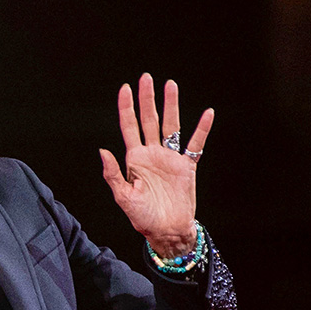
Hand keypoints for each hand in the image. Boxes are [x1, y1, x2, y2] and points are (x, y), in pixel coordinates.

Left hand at [100, 73, 213, 257]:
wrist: (167, 232)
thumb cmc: (143, 218)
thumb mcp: (123, 197)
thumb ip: (113, 174)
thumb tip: (102, 150)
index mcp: (135, 159)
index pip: (129, 127)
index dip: (127, 107)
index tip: (125, 88)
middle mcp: (152, 154)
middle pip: (149, 120)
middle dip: (147, 99)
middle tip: (146, 77)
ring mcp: (170, 158)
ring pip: (170, 126)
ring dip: (171, 106)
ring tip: (170, 85)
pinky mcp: (187, 167)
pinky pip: (196, 144)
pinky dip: (202, 129)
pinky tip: (208, 113)